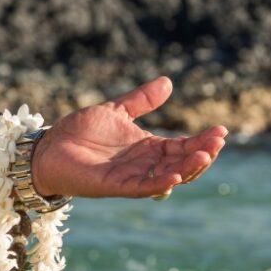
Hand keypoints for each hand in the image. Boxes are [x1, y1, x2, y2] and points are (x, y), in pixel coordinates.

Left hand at [31, 77, 226, 199]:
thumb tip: (168, 82)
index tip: (221, 130)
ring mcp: (131, 177)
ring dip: (188, 168)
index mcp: (147, 148)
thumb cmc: (79, 131)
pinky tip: (175, 175)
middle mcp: (143, 165)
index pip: (182, 147)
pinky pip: (142, 188)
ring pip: (168, 177)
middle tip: (219, 140)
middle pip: (182, 164)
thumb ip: (141, 100)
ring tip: (206, 154)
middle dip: (202, 153)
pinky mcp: (114, 185)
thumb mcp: (116, 110)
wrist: (49, 147)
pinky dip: (159, 183)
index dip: (202, 141)